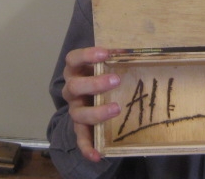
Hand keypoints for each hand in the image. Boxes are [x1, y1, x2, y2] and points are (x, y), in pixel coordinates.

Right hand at [62, 47, 120, 161]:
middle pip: (74, 86)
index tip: (105, 53)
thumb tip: (133, 49)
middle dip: (94, 83)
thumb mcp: (106, 63)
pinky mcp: (80, 127)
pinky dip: (87, 148)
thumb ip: (116, 56)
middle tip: (115, 80)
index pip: (73, 58)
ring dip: (96, 112)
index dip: (87, 55)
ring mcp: (75, 109)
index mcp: (76, 70)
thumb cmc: (100, 74)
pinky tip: (97, 155)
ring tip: (116, 109)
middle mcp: (71, 89)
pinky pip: (81, 139)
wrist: (89, 95)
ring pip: (78, 113)